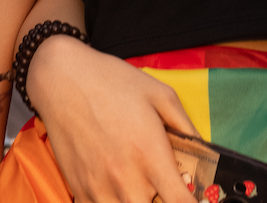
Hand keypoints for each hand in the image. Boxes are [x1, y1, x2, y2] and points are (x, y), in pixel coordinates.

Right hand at [28, 37, 195, 202]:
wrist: (61, 77)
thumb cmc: (111, 82)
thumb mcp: (160, 94)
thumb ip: (186, 128)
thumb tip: (206, 153)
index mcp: (150, 156)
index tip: (191, 197)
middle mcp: (126, 178)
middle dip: (162, 201)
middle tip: (162, 186)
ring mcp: (99, 188)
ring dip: (136, 202)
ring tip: (138, 186)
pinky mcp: (79, 189)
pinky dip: (112, 202)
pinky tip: (116, 187)